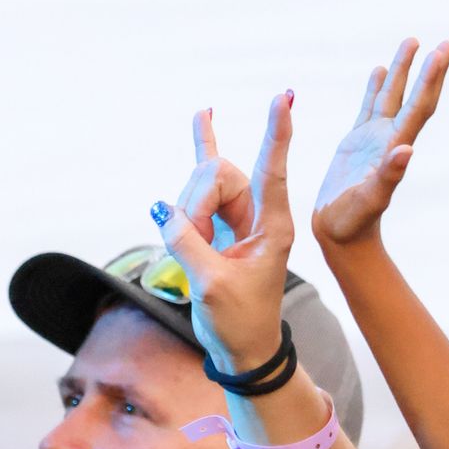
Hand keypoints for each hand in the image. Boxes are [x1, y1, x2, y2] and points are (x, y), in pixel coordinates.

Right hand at [154, 95, 295, 377]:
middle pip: (221, 175)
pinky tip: (204, 117)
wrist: (244, 349)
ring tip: (191, 244)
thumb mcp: (212, 284)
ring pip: (204, 184)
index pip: (273, 170)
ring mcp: (239, 214)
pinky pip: (204, 182)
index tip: (284, 99)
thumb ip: (187, 242)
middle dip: (196, 201)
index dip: (276, 134)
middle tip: (193, 241)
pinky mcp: (220, 220)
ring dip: (188, 209)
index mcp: (272, 226)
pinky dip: (202, 150)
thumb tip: (164, 211)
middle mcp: (259, 214)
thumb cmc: (239, 322)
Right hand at [311, 41, 448, 251]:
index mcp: (395, 147)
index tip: (443, 52)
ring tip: (411, 41)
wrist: (341, 234)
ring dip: (402, 70)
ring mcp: (374, 139)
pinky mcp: (356, 142)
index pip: (419, 106)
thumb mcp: (371, 198)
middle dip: (428, 69)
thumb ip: (389, 175)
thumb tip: (406, 150)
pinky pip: (370, 107)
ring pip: (391, 96)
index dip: (431, 79)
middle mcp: (390, 138)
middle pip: (413, 96)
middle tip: (444, 42)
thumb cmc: (355, 221)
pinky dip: (376, 87)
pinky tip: (378, 70)